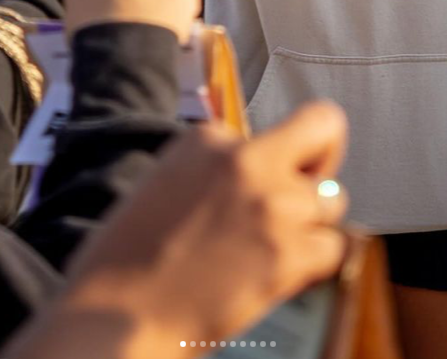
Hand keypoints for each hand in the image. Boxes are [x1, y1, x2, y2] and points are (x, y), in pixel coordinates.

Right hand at [45, 103, 349, 348]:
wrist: (112, 321)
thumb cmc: (124, 264)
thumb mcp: (162, 184)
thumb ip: (213, 168)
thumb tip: (259, 174)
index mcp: (207, 138)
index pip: (270, 130)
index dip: (272, 160)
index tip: (256, 186)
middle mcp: (247, 160)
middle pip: (325, 127)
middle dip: (324, 155)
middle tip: (307, 189)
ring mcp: (273, 205)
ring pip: (334, 199)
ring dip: (313, 222)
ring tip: (274, 247)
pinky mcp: (288, 254)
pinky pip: (333, 247)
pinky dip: (314, 264)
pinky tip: (281, 274)